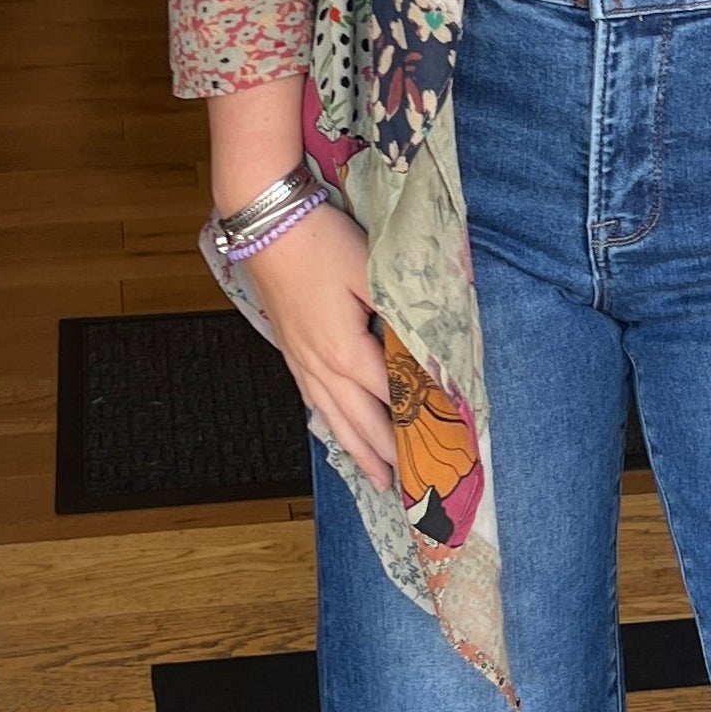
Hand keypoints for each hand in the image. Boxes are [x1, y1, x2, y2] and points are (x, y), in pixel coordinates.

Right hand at [243, 203, 399, 493]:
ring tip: (379, 480)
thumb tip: (428, 350)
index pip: (395, 399)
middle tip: (413, 489)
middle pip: (363, 422)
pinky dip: (330, 424)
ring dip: (359, 451)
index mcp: (347, 353)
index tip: (446, 449)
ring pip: (334, 417)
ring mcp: (301, 360)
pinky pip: (313, 400)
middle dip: (390, 455)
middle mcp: (322, 367)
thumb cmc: (322, 241)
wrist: (264, 222)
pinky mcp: (290, 348)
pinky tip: (335, 431)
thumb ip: (401, 315)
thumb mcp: (372, 272)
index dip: (422, 425)